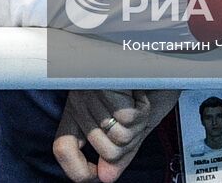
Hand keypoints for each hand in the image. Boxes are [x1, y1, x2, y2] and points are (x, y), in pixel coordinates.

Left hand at [53, 88, 180, 182]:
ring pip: (119, 138)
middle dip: (131, 141)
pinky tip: (138, 91)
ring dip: (139, 123)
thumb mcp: (131, 124)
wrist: (159, 51)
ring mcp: (91, 90)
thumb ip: (119, 152)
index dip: (78, 171)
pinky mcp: (107, 81)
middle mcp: (79, 101)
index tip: (99, 173)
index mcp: (78, 113)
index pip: (62, 149)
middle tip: (133, 116)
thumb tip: (106, 178)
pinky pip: (128, 119)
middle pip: (106, 152)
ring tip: (135, 100)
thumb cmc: (143, 84)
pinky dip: (143, 108)